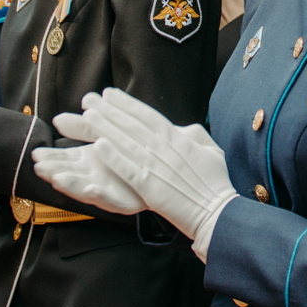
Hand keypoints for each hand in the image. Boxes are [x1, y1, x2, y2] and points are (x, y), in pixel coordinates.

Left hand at [54, 86, 237, 252]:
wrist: (217, 212)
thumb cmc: (216, 183)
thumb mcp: (212, 151)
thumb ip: (195, 136)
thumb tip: (182, 128)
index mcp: (179, 140)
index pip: (148, 116)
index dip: (127, 104)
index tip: (110, 94)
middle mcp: (166, 150)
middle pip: (133, 125)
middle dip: (110, 111)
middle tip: (91, 99)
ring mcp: (157, 168)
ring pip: (126, 143)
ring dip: (106, 128)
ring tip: (88, 116)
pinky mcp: (150, 188)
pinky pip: (128, 170)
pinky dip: (113, 158)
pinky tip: (98, 147)